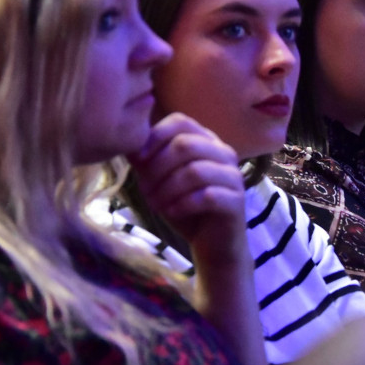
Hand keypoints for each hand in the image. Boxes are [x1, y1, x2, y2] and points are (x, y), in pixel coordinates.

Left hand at [127, 113, 246, 264]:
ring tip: (155, 205)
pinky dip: (183, 204)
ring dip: (167, 189)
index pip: (180, 121)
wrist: (212, 243)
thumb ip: (146, 161)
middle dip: (158, 168)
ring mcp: (233, 176)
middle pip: (186, 144)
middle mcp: (223, 152)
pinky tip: (171, 212)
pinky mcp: (236, 200)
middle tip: (145, 190)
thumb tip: (127, 144)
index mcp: (205, 140)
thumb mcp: (159, 181)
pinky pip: (207, 196)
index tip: (138, 160)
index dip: (155, 137)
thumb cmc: (185, 207)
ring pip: (195, 171)